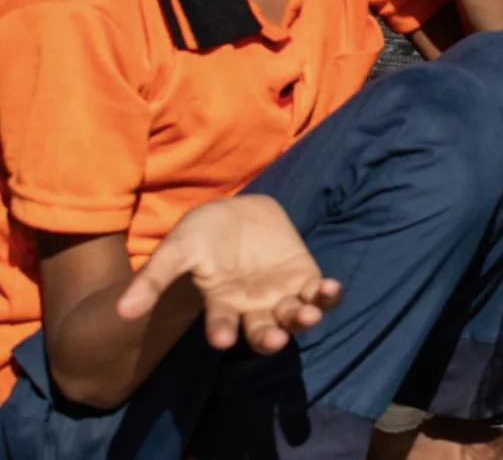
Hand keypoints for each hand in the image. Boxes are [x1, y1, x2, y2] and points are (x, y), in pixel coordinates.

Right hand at [118, 196, 337, 352]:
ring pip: (295, 317)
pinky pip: (320, 294)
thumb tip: (121, 311)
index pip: (221, 326)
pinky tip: (331, 289)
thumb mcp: (176, 251)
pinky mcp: (304, 277)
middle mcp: (252, 307)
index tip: (219, 340)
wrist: (236, 211)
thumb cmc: (200, 234)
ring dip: (304, 320)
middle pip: (262, 331)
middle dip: (268, 338)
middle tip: (273, 340)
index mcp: (221, 305)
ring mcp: (280, 294)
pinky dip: (328, 296)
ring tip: (308, 316)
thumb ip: (153, 281)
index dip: (220, 332)